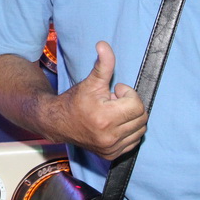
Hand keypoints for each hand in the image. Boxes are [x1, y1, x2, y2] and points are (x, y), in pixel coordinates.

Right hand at [55, 41, 147, 159]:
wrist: (58, 123)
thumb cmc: (75, 101)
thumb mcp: (91, 81)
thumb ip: (103, 64)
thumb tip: (104, 44)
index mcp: (105, 118)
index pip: (137, 105)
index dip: (128, 93)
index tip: (115, 91)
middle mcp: (109, 136)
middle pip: (141, 117)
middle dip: (130, 105)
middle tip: (114, 101)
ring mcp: (111, 148)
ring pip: (140, 129)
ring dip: (131, 118)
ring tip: (114, 113)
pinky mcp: (112, 155)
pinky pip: (134, 141)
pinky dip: (129, 131)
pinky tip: (115, 123)